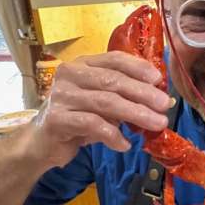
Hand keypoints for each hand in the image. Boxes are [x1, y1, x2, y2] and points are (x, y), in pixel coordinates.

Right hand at [25, 53, 170, 169]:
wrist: (40, 143)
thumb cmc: (75, 120)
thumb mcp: (100, 104)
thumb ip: (122, 98)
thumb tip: (157, 101)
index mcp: (82, 65)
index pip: (114, 59)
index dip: (138, 67)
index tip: (158, 79)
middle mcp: (69, 75)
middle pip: (113, 81)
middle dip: (142, 93)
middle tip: (164, 105)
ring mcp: (61, 96)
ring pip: (105, 102)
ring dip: (135, 113)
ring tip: (156, 124)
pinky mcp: (57, 119)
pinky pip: (92, 125)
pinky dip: (113, 135)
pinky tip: (125, 144)